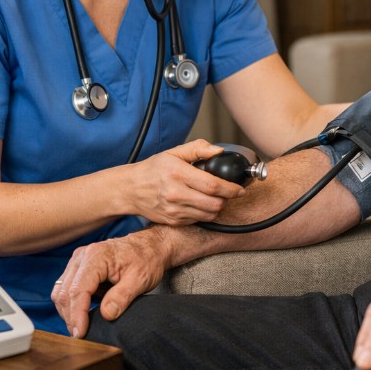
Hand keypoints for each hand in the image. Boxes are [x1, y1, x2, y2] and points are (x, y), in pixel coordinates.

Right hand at [52, 227, 169, 337]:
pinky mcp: (77, 266)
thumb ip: (122, 296)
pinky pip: (65, 287)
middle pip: (65, 292)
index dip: (77, 315)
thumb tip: (106, 315)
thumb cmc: (146, 259)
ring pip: (60, 291)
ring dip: (68, 311)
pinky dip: (70, 303)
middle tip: (81, 335)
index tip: (81, 333)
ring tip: (81, 327)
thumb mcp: (141, 279)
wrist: (148, 246)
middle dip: (71, 317)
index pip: (78, 290)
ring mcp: (77, 260)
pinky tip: (82, 313)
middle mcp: (82, 256)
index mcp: (96, 256)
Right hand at [130, 139, 247, 224]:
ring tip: (215, 198)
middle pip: (214, 204)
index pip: (212, 185)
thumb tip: (218, 151)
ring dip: (217, 207)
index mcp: (178, 174)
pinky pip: (198, 220)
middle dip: (227, 199)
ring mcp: (174, 210)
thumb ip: (198, 148)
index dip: (231, 189)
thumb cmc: (153, 169)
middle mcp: (175, 194)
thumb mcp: (174, 152)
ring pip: (209, 215)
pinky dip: (204, 213)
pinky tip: (200, 204)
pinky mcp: (173, 221)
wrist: (130, 189)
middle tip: (228, 193)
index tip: (239, 189)